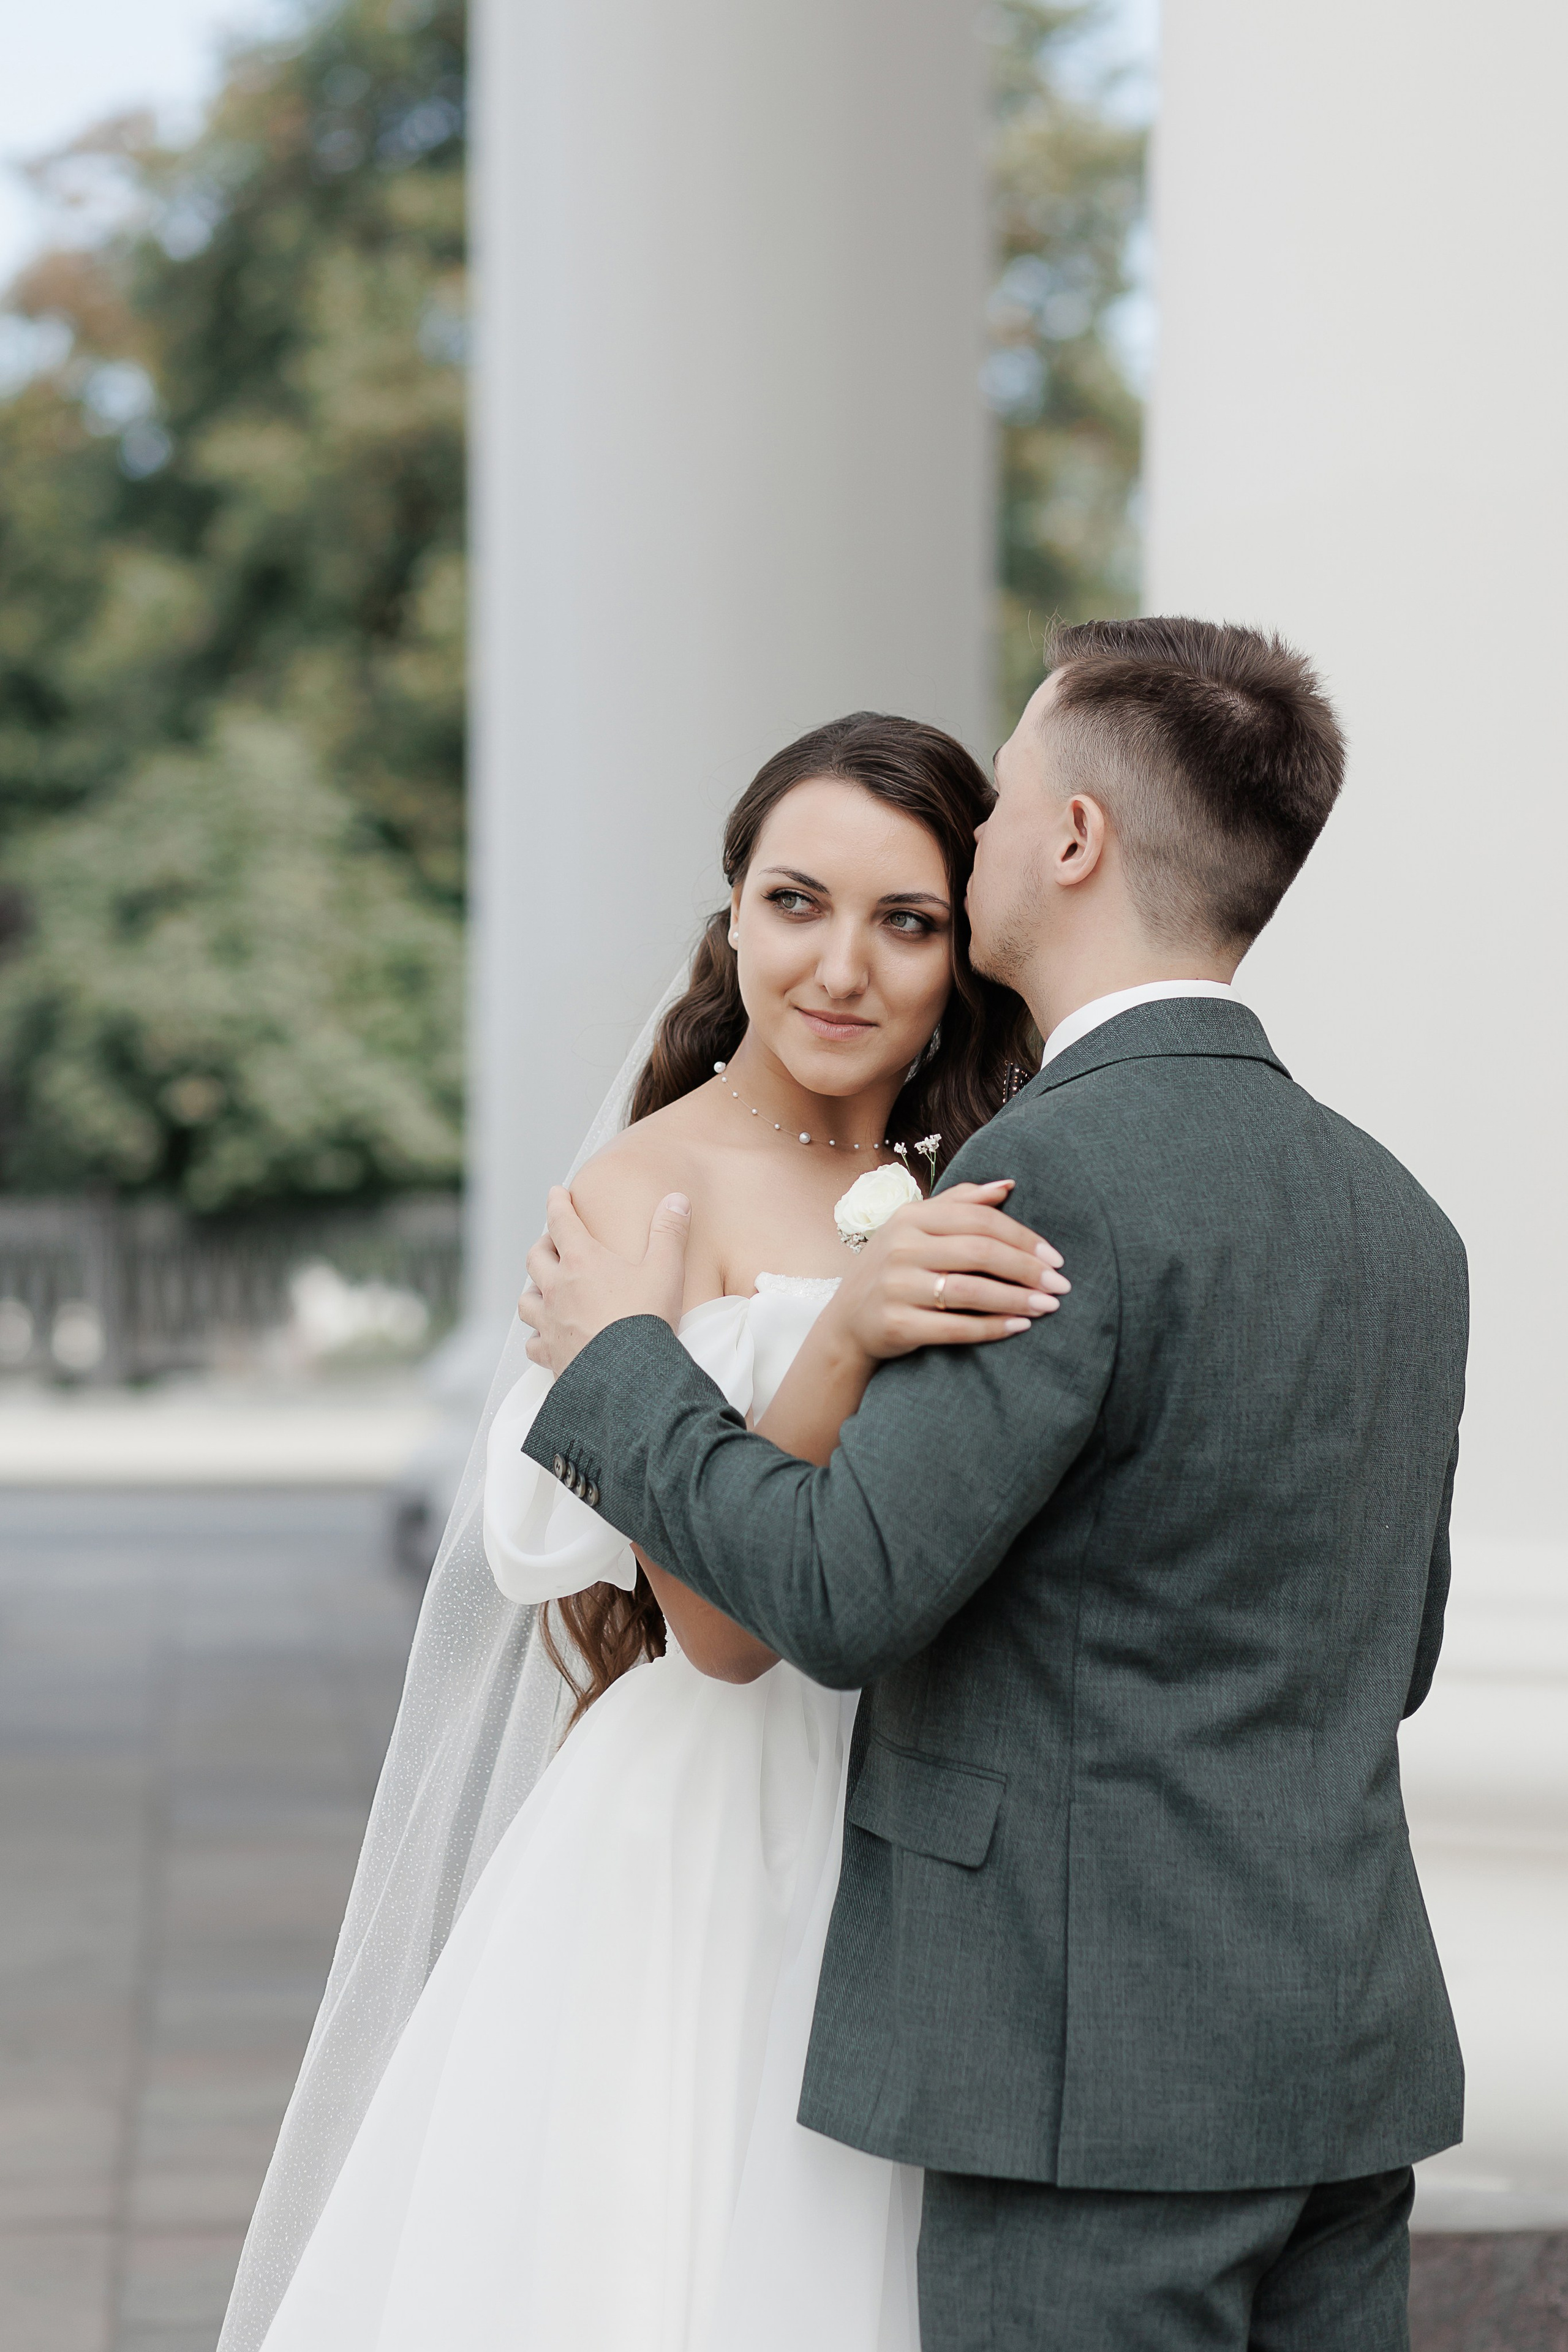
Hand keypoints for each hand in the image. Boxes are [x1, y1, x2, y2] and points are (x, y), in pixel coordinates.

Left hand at [517, 1186, 691, 1375]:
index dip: (558, 1203)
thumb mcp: (666, 1270)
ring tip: (544, 1289)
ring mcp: (550, 1323)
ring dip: (533, 1290)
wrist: (629, 1376)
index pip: (561, 1221)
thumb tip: (677, 1199)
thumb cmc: (646, 1319)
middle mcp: (558, 1289)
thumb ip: (669, 1232)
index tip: (556, 1193)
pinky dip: (536, 1337)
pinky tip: (545, 1337)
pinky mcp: (551, 1354)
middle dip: (544, 1245)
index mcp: (582, 1261)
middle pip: (536, 1258)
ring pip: (526, 1300)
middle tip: (554, 1243)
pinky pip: (532, 1343)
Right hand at [825, 1181, 1066, 1369]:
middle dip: (1027, 1269)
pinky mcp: (895, 1323)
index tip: (1055, 1257)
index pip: (979, 1219)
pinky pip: (955, 1326)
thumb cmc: (894, 1270)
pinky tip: (1019, 1327)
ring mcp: (895, 1286)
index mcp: (910, 1217)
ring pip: (971, 1290)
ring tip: (1048, 1307)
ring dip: (1017, 1299)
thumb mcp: (915, 1228)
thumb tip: (1007, 1185)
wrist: (847, 1323)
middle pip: (980, 1251)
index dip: (1023, 1237)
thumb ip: (959, 1203)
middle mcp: (900, 1247)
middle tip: (1061, 1284)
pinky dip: (992, 1328)